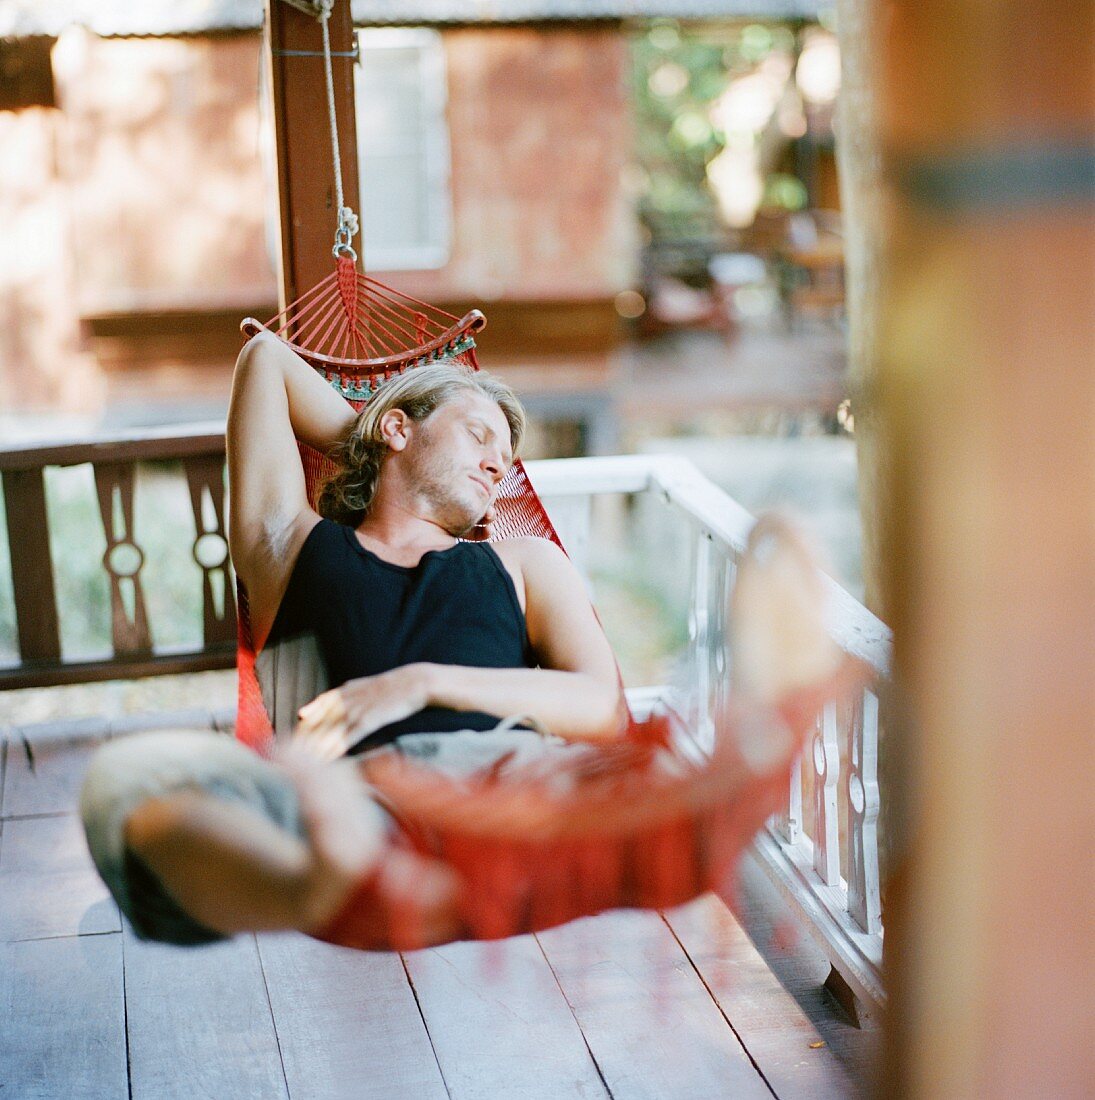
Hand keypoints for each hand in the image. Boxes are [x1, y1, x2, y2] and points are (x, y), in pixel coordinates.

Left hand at [295, 665, 429, 759]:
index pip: (319, 706)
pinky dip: (337, 747)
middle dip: (305, 737)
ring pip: (331, 730)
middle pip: (320, 720)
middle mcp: (348, 699)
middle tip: (291, 754)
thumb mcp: (366, 685)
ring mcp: (358, 709)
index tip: (295, 735)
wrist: (416, 682)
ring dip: (316, 746)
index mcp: (347, 690)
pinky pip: (349, 735)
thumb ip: (345, 694)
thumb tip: (323, 706)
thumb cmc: (393, 687)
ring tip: (302, 761)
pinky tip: (327, 758)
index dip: (306, 722)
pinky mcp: (370, 720)